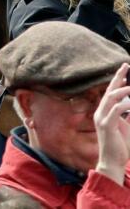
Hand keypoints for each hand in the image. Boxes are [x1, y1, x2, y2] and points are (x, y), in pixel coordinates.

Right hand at [94, 63, 129, 185]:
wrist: (113, 161)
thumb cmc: (121, 146)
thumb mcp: (127, 127)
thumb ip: (128, 116)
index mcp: (104, 112)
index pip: (110, 92)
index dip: (118, 81)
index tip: (125, 71)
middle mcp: (100, 112)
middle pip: (109, 90)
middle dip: (118, 78)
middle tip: (125, 66)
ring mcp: (102, 118)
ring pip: (111, 97)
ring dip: (123, 90)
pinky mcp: (106, 125)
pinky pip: (116, 110)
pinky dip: (125, 104)